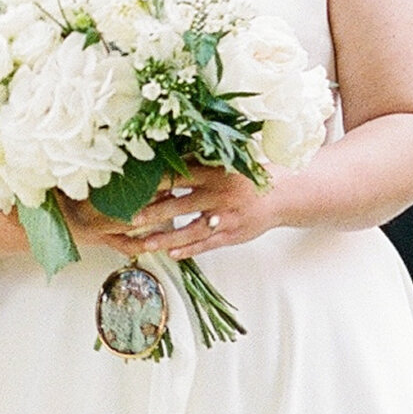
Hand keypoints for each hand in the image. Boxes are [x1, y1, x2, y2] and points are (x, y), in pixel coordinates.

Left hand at [108, 167, 283, 258]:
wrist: (282, 194)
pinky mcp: (232, 234)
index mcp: (214, 173)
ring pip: (191, 230)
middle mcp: (219, 194)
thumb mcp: (225, 163)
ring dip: (167, 237)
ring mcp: (226, 216)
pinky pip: (207, 244)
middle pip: (181, 205)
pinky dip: (189, 250)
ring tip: (144, 244)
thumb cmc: (246, 178)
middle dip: (154, 213)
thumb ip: (199, 163)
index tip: (134, 189)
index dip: (156, 185)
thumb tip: (167, 159)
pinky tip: (172, 254)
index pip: (179, 178)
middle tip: (130, 219)